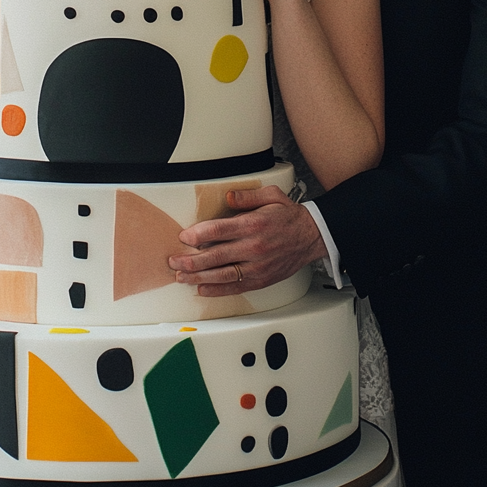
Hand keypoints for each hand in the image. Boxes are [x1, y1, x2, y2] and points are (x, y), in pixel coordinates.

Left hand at [168, 185, 326, 294]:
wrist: (312, 237)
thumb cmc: (289, 217)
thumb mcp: (271, 196)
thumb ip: (247, 196)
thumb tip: (228, 197)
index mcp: (253, 225)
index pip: (218, 230)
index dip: (198, 234)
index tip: (183, 237)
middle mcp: (253, 248)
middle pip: (215, 256)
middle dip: (191, 260)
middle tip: (174, 260)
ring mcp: (257, 266)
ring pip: (222, 275)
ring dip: (198, 277)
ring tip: (182, 276)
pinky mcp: (261, 279)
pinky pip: (236, 287)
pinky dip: (217, 290)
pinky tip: (202, 289)